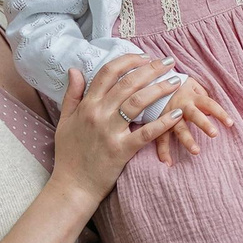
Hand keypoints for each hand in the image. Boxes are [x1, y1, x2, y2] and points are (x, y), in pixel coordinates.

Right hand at [49, 57, 184, 202]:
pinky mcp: (122, 150)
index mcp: (87, 105)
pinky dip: (163, 122)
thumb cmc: (69, 155)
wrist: (72, 186)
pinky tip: (177, 113)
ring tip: (176, 81)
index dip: (128, 60)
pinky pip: (146, 133)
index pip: (108, 73)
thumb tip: (75, 69)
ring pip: (138, 102)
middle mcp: (98, 114)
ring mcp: (110, 132)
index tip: (143, 56)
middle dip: (151, 68)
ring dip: (160, 89)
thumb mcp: (65, 121)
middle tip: (167, 62)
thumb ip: (72, 94)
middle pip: (128, 83)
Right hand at [152, 76, 235, 165]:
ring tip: (196, 151)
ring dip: (187, 140)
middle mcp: (181, 106)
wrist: (148, 83)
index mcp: (191, 96)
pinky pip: (161, 138)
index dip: (220, 112)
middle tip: (214, 134)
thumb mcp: (189, 83)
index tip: (230, 123)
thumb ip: (201, 93)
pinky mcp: (158, 123)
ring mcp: (169, 115)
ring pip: (179, 128)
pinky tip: (167, 163)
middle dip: (204, 124)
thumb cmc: (175, 86)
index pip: (209, 103)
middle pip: (194, 115)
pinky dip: (163, 151)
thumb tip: (211, 111)